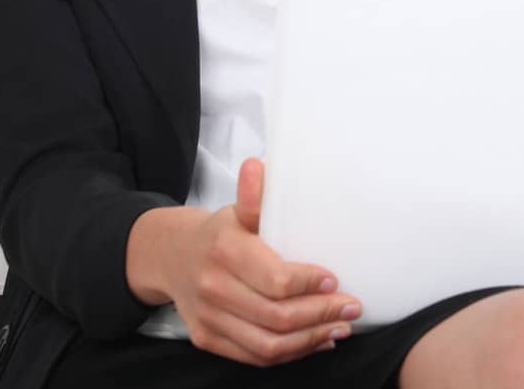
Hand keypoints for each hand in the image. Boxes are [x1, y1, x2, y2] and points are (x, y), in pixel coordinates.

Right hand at [169, 158, 360, 365]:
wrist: (172, 257)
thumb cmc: (219, 233)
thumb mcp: (236, 210)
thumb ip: (254, 196)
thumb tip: (258, 166)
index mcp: (225, 251)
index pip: (276, 281)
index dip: (310, 285)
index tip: (335, 281)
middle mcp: (213, 288)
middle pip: (277, 317)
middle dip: (321, 315)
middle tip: (350, 308)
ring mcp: (208, 318)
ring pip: (268, 345)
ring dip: (311, 339)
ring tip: (339, 328)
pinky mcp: (208, 339)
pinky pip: (255, 357)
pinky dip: (290, 353)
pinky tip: (315, 340)